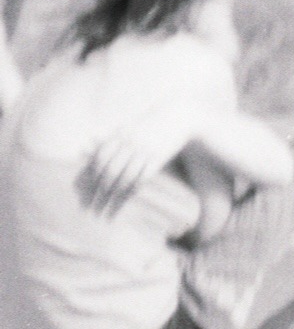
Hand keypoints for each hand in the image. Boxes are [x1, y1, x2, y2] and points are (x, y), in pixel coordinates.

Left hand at [79, 101, 199, 215]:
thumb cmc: (149, 124)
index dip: (88, 178)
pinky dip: (130, 192)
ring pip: (122, 178)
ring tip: (104, 212)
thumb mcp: (126, 128)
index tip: (82, 194)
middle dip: (97, 192)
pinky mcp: (157, 158)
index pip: (98, 160)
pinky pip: (141, 178)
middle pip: (107, 172)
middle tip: (89, 208)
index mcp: (117, 136)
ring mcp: (143, 151)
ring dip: (112, 197)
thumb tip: (87, 146)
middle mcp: (127, 143)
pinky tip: (123, 202)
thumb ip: (108, 139)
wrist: (176, 117)